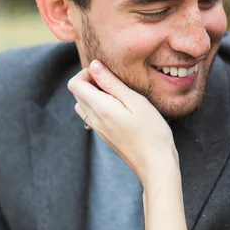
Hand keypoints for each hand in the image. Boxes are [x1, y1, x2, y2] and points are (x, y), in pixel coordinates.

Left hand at [67, 61, 179, 187]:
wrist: (155, 164)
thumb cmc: (151, 131)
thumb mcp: (135, 101)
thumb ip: (112, 83)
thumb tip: (94, 65)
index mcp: (99, 108)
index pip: (74, 84)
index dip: (87, 73)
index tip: (107, 73)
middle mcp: (94, 119)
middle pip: (77, 93)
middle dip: (91, 81)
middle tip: (115, 81)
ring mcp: (98, 129)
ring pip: (83, 104)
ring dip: (94, 94)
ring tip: (118, 94)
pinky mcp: (105, 135)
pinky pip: (92, 115)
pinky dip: (99, 106)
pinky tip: (121, 108)